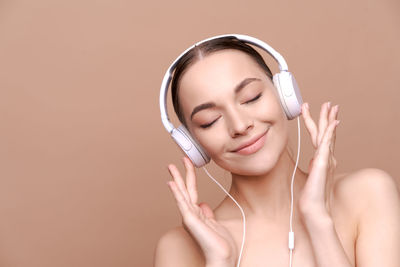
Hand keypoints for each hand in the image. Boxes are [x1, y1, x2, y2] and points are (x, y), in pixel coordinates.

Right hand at [166, 157, 236, 266]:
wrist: (222, 256)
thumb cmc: (220, 243)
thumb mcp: (215, 223)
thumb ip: (207, 213)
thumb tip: (203, 204)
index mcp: (196, 213)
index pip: (192, 190)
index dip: (190, 176)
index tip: (188, 164)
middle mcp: (190, 213)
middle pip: (185, 189)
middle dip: (181, 173)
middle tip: (176, 161)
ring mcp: (189, 216)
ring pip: (182, 192)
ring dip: (177, 178)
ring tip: (171, 166)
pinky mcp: (190, 219)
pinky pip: (182, 202)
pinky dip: (176, 192)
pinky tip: (171, 183)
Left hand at [299, 102, 339, 216]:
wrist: (313, 205)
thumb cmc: (312, 193)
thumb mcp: (312, 174)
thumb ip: (315, 165)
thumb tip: (313, 159)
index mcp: (323, 159)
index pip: (322, 137)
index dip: (321, 124)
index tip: (321, 113)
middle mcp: (327, 157)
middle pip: (326, 132)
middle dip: (326, 116)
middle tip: (327, 103)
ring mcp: (326, 159)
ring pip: (327, 134)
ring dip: (329, 119)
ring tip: (330, 106)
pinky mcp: (323, 162)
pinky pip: (327, 144)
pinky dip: (330, 133)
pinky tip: (334, 123)